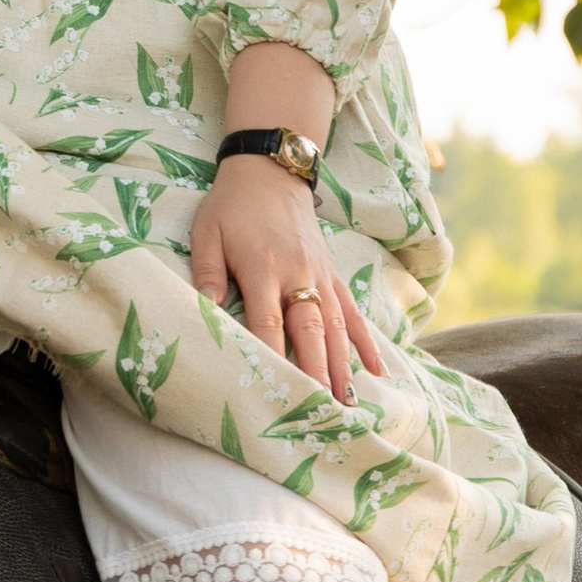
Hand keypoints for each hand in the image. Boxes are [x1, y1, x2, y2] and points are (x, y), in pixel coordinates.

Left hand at [188, 153, 382, 401]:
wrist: (269, 172)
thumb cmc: (230, 207)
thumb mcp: (207, 234)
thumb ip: (207, 274)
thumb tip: (204, 314)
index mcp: (262, 268)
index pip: (268, 321)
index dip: (272, 355)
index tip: (275, 390)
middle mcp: (298, 275)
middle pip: (310, 330)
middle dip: (316, 371)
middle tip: (321, 409)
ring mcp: (320, 276)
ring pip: (336, 327)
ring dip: (342, 365)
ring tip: (347, 402)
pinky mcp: (333, 274)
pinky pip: (353, 312)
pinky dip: (365, 342)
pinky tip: (378, 371)